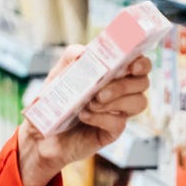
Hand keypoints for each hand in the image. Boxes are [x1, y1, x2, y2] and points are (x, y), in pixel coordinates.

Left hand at [17, 52, 152, 185]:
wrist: (42, 133)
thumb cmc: (54, 100)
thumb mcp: (59, 73)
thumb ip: (72, 57)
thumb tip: (84, 52)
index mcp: (112, 74)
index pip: (139, 64)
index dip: (142, 63)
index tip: (132, 65)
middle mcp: (121, 92)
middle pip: (143, 83)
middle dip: (124, 85)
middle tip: (100, 91)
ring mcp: (118, 112)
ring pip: (139, 102)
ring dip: (116, 100)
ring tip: (91, 103)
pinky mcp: (112, 131)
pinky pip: (119, 122)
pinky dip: (101, 117)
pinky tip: (84, 115)